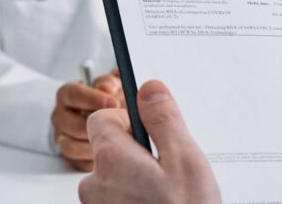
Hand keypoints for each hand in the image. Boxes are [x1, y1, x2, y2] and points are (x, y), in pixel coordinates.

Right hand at [52, 71, 123, 171]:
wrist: (106, 117)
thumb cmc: (108, 99)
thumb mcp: (111, 85)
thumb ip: (109, 83)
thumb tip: (106, 88)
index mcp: (67, 94)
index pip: (73, 94)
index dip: (93, 98)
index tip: (114, 102)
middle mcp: (61, 115)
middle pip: (72, 123)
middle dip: (95, 128)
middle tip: (116, 128)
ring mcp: (62, 136)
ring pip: (70, 146)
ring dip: (91, 147)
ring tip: (112, 144)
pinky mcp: (68, 156)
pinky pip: (75, 162)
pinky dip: (91, 161)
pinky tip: (107, 156)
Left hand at [80, 80, 220, 203]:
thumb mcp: (186, 160)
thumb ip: (164, 119)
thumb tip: (149, 89)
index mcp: (111, 159)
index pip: (101, 118)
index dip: (127, 120)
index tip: (150, 132)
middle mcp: (95, 185)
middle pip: (107, 149)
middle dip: (134, 153)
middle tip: (166, 171)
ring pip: (112, 178)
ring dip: (134, 180)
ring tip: (165, 196)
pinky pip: (115, 201)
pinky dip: (132, 201)